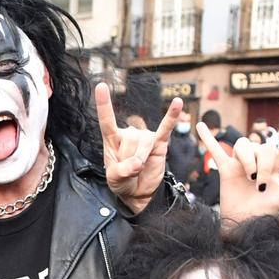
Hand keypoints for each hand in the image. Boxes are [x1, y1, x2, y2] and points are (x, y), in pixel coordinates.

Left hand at [97, 84, 181, 214]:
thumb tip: (137, 164)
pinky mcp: (160, 142)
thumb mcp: (114, 179)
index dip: (104, 104)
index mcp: (113, 140)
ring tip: (140, 168)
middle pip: (130, 139)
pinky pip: (166, 128)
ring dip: (142, 158)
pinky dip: (172, 116)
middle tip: (130, 170)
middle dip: (130, 159)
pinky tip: (178, 103)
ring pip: (144, 143)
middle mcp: (129, 134)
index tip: (101, 86)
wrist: (139, 193)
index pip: (107, 121)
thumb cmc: (123, 182)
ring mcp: (145, 137)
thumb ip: (121, 171)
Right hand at [200, 101, 278, 225]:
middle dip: (262, 166)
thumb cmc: (265, 213)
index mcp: (277, 164)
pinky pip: (216, 149)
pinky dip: (208, 138)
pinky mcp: (225, 168)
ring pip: (243, 145)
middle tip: (259, 185)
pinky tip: (200, 126)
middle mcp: (260, 159)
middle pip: (263, 147)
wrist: (243, 224)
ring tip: (247, 178)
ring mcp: (242, 162)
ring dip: (246, 161)